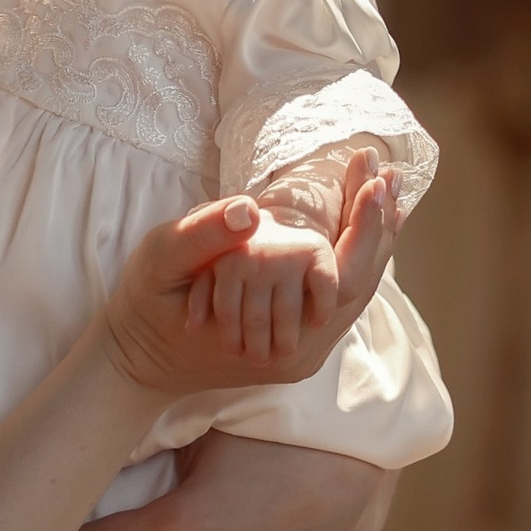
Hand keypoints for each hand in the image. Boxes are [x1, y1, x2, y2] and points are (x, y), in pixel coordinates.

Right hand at [103, 166, 396, 399]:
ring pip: (355, 297)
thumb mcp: (161, 260)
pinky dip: (358, 261)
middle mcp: (295, 352)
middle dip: (380, 224)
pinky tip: (371, 227)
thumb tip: (250, 210)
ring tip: (389, 189)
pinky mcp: (296, 349)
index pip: (336, 274)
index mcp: (267, 326)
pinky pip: (339, 302)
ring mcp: (298, 355)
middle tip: (392, 172)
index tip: (373, 174)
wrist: (138, 358)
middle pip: (360, 286)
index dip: (361, 223)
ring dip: (376, 242)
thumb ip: (203, 235)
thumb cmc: (147, 306)